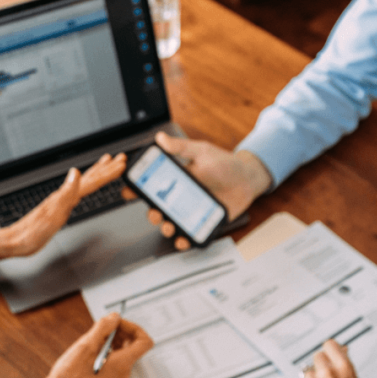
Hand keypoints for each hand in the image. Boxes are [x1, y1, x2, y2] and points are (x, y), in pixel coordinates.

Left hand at [0, 153, 126, 260]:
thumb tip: (75, 172)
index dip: (106, 173)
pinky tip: (84, 185)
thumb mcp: (52, 215)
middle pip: (88, 178)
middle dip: (105, 168)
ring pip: (83, 183)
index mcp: (64, 196)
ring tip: (106, 164)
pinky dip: (85, 185)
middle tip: (120, 158)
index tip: (121, 163)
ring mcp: (61, 201)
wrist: (15, 241)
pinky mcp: (59, 208)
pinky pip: (77, 192)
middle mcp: (63, 195)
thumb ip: (66, 193)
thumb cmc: (32, 232)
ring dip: (97, 173)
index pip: (90, 181)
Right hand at [35, 312, 153, 377]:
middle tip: (104, 328)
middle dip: (121, 332)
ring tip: (95, 338)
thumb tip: (115, 317)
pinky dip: (108, 349)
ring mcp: (117, 376)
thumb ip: (104, 327)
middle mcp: (124, 371)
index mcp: (122, 363)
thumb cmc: (71, 376)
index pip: (145, 341)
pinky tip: (93, 349)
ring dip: (113, 340)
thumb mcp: (86, 345)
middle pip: (135, 345)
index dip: (133, 327)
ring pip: (124, 351)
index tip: (118, 323)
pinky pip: (116, 360)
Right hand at [123, 132, 271, 250]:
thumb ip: (181, 147)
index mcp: (176, 179)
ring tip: (169, 227)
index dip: (136, 189)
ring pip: (171, 223)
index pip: (151, 185)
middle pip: (158, 208)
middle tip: (155, 213)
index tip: (128, 191)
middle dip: (152, 214)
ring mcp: (191, 210)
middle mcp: (181, 196)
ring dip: (166, 228)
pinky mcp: (203, 221)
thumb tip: (161, 139)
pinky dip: (184, 239)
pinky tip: (183, 239)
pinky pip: (190, 233)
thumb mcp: (201, 152)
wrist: (248, 179)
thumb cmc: (225, 163)